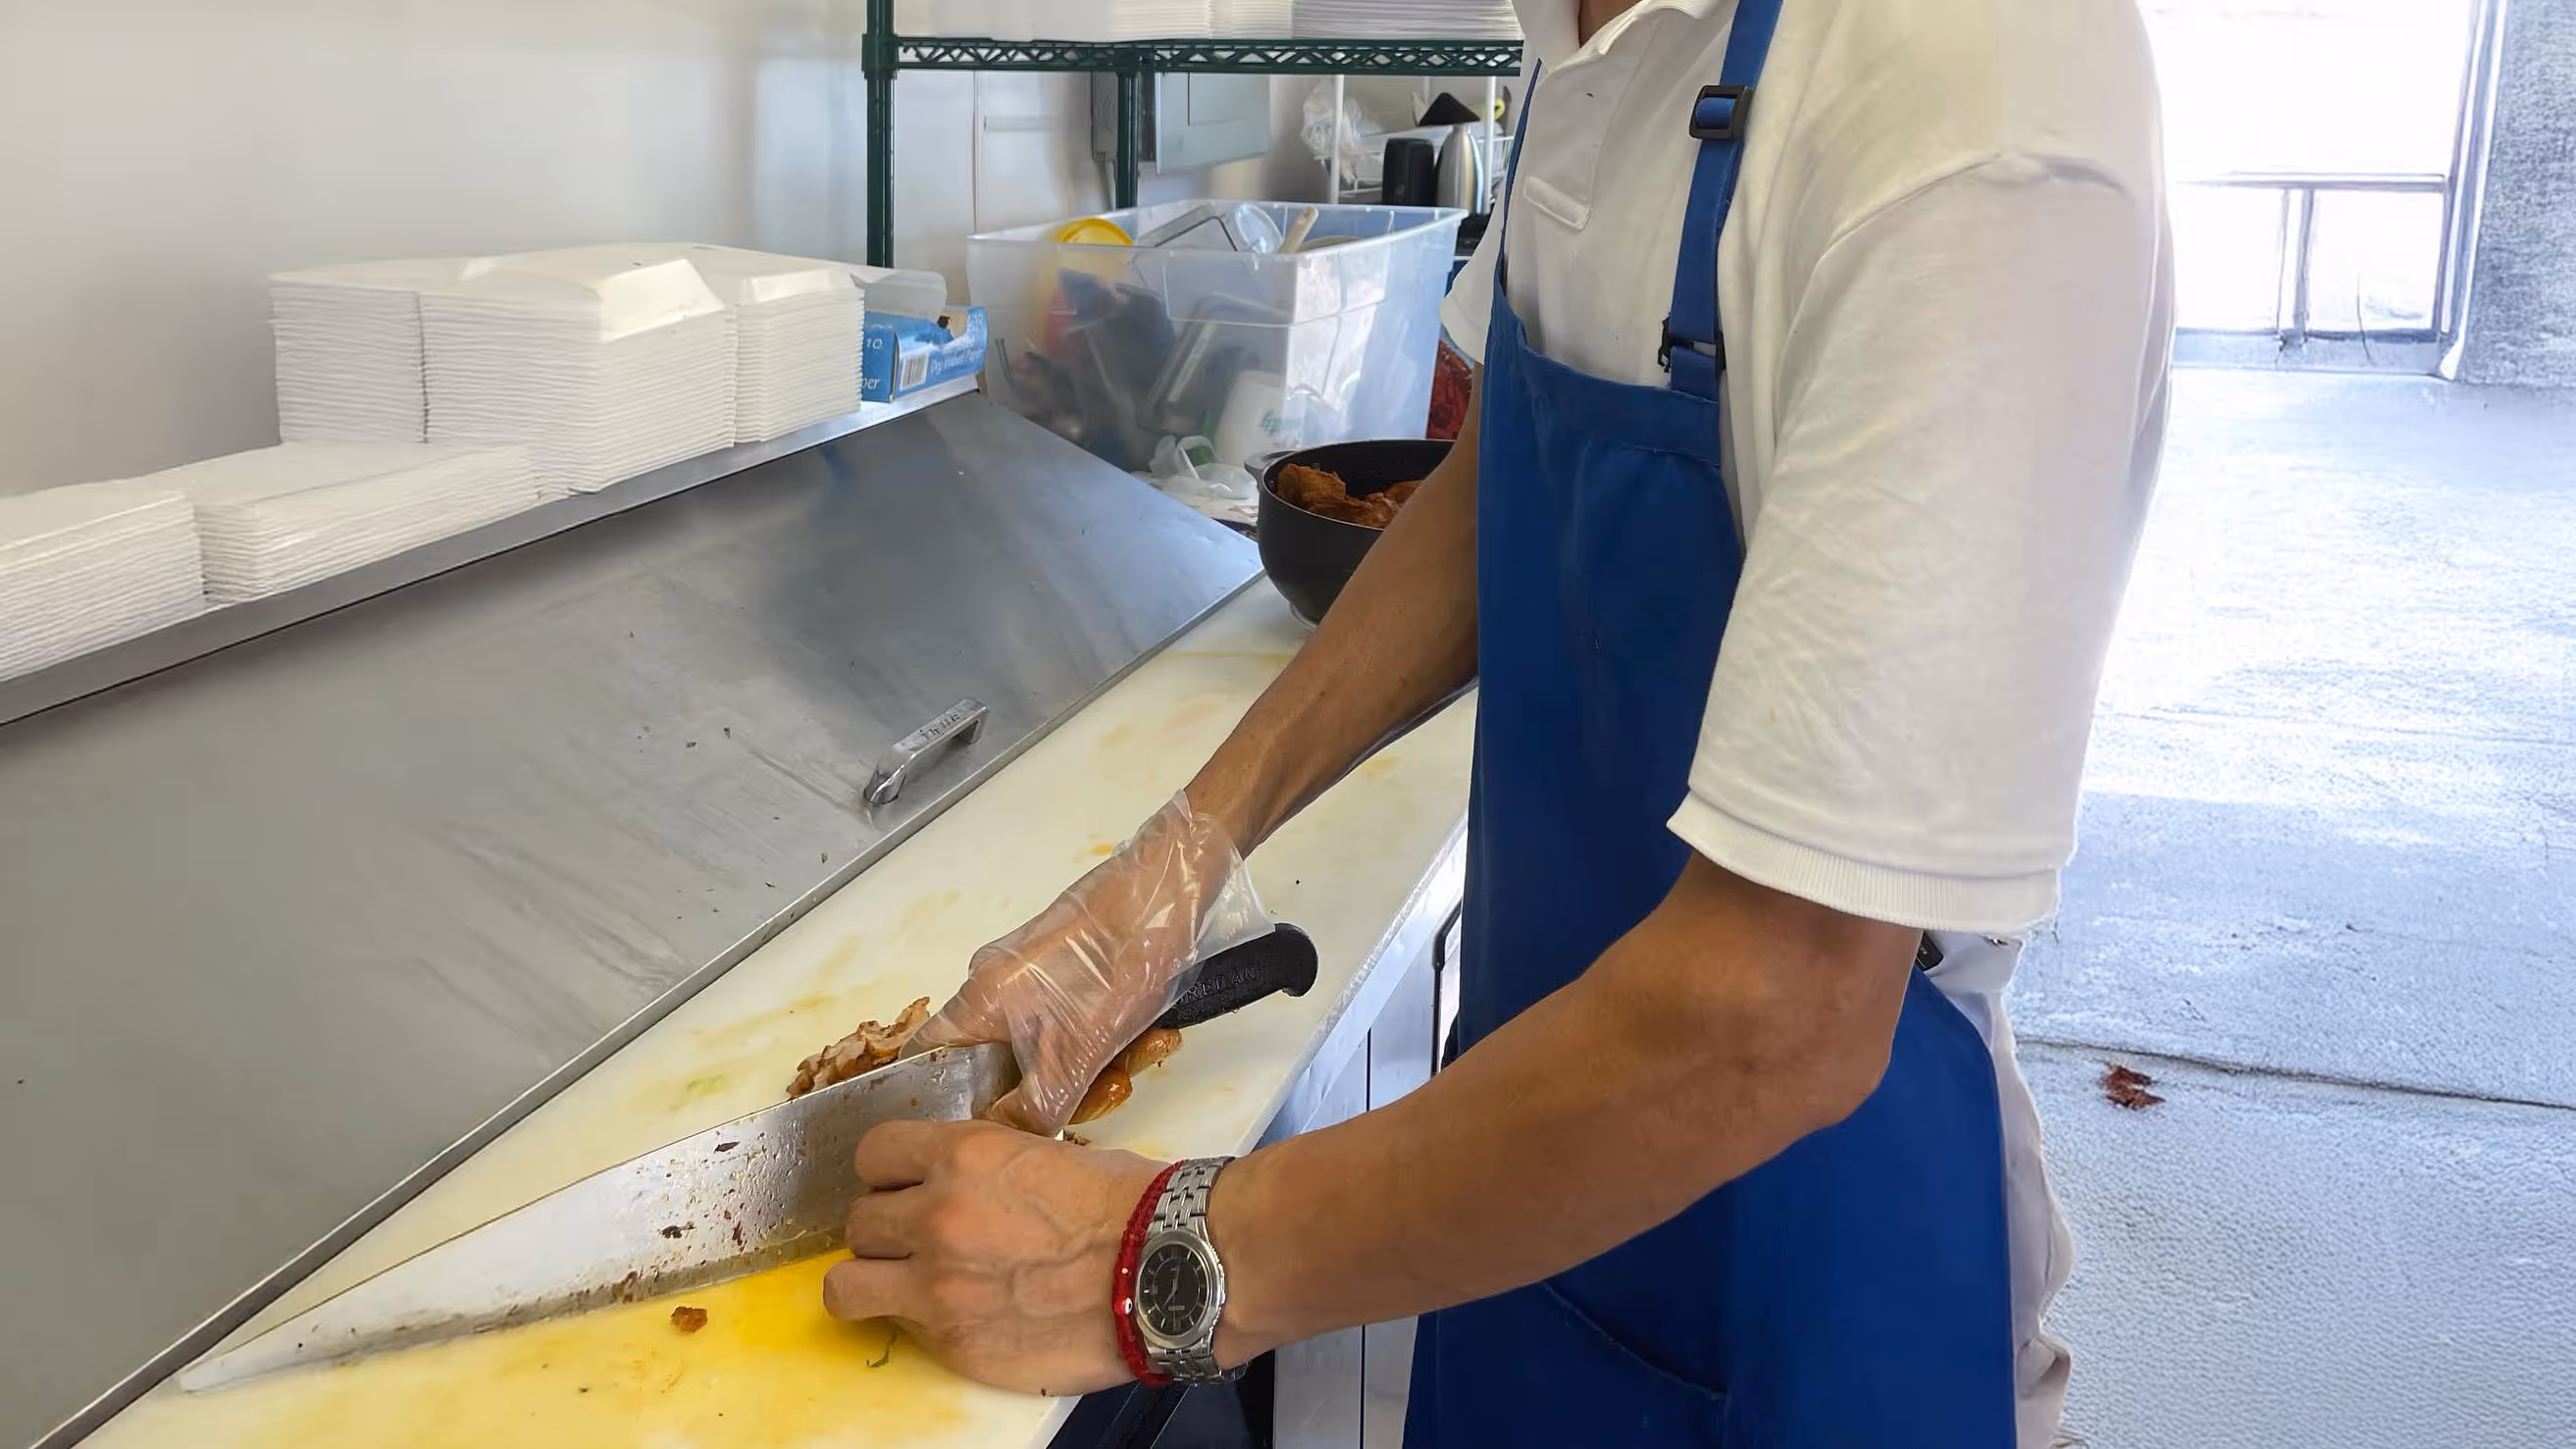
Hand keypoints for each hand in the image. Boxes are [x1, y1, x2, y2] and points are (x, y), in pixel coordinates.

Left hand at [824, 1119, 1163, 1395]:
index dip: (889, 1173)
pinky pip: (902, 1332)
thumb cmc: (1126, 1204)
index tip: (906, 1186)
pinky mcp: (954, 1345)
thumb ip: (982, 1168)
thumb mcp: (1043, 1152)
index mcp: (961, 1156)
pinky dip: (920, 1325)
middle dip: (886, 1230)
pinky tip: (962, 1317)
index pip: (872, 1155)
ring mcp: (938, 1288)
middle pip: (857, 1223)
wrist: (1167, 1269)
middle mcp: (936, 1218)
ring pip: (848, 1286)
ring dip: (876, 1281)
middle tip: (921, 1240)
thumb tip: (957, 1181)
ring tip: (910, 1286)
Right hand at [907, 793, 1266, 1133]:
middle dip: (1053, 1091)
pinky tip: (1151, 1036)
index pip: (923, 1064)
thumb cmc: (1116, 967)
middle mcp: (991, 985)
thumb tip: (1001, 1142)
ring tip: (1141, 1056)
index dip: (943, 1106)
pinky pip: (1070, 1024)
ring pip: (1043, 1049)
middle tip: (1104, 1091)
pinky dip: (1106, 1039)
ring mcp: (1029, 975)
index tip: (981, 1134)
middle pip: (996, 1066)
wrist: (1169, 892)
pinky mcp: (1065, 968)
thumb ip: (1029, 1112)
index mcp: (974, 1002)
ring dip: (1094, 1067)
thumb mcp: (1073, 1061)